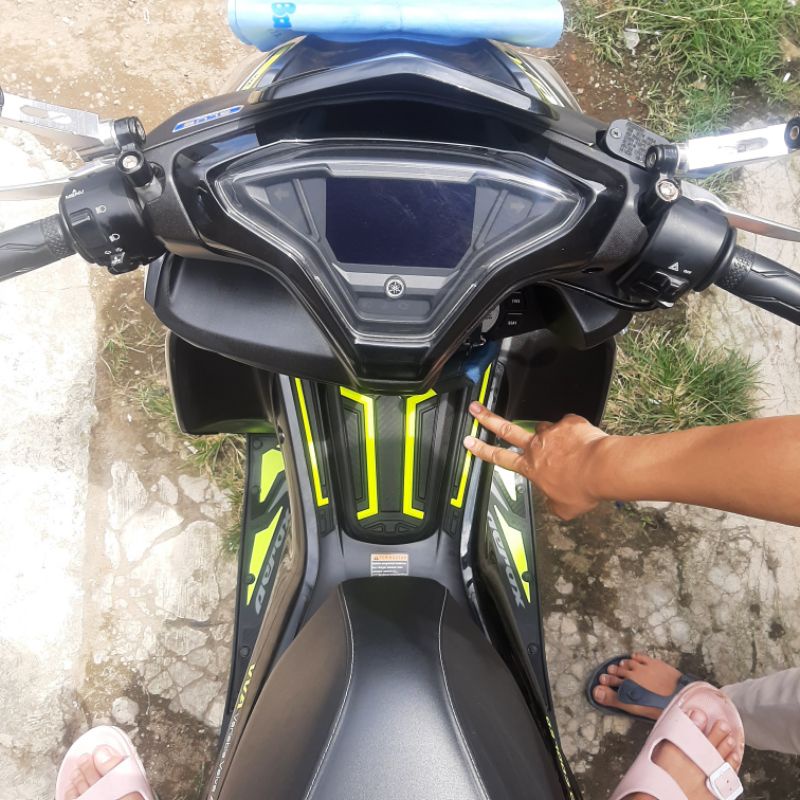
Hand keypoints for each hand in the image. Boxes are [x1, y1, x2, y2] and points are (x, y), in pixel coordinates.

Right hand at [463, 405, 610, 519]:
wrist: (602, 468)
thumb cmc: (583, 488)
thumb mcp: (564, 508)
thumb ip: (554, 503)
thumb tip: (556, 503)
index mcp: (530, 467)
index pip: (499, 457)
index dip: (481, 449)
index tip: (469, 440)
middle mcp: (536, 446)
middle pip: (506, 429)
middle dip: (487, 418)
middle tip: (475, 408)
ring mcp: (552, 432)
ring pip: (544, 429)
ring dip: (550, 436)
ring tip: (566, 447)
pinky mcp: (570, 422)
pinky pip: (570, 425)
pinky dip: (576, 433)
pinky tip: (585, 442)